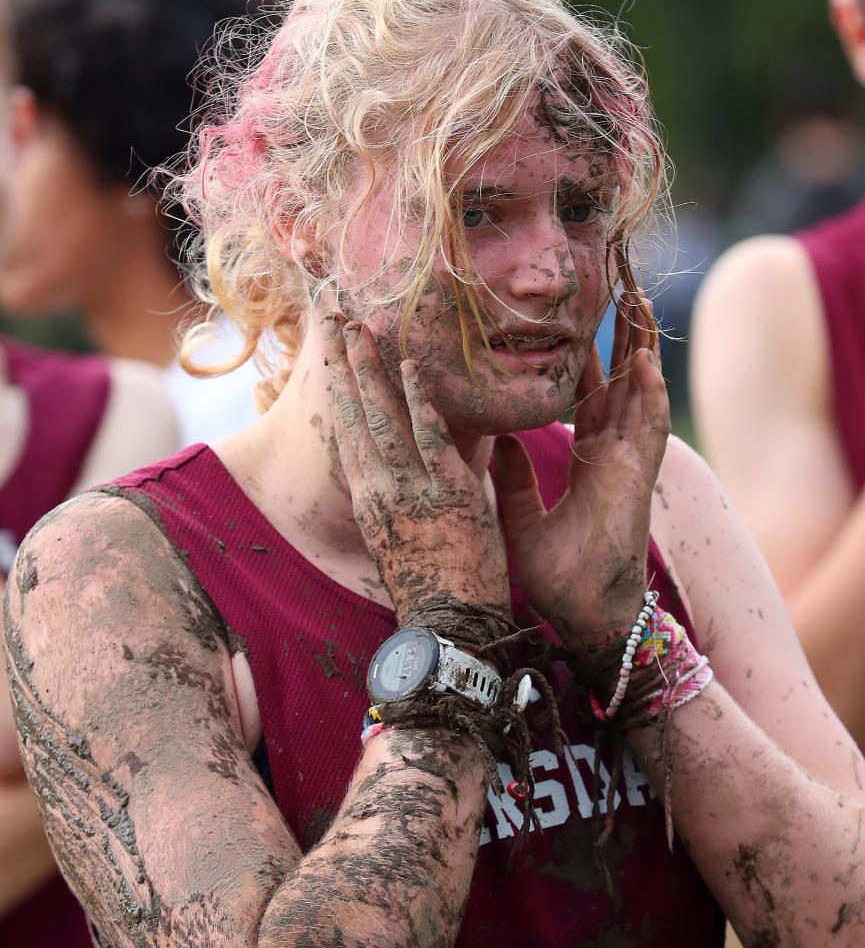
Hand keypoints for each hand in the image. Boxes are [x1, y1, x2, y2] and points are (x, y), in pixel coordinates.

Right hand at [328, 319, 510, 627]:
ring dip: (373, 370)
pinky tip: (410, 366)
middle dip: (346, 368)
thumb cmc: (433, 590)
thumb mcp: (404, 541)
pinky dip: (418, 398)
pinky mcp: (447, 491)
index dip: (338, 395)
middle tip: (338, 323)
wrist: (451, 624)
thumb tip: (417, 472)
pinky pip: (430, 434)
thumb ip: (406, 501)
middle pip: (357, 417)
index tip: (330, 360)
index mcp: (368, 502)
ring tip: (362, 329)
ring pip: (384, 418)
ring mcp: (412, 488)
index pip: (347, 436)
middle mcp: (380, 490)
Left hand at [494, 296, 668, 654]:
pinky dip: (647, 395)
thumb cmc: (561, 578)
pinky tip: (645, 361)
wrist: (585, 617)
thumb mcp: (524, 520)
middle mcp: (613, 455)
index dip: (586, 358)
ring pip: (639, 393)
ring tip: (640, 301)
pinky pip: (645, 430)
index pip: (588, 396)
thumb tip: (497, 440)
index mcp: (590, 461)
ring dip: (641, 347)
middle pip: (620, 382)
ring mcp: (629, 466)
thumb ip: (514, 478)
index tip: (579, 321)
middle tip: (620, 287)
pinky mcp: (636, 482)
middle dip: (622, 335)